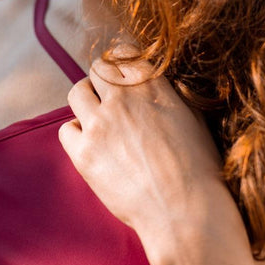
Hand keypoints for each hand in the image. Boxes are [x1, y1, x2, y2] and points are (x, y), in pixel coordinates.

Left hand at [58, 45, 223, 240]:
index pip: (123, 51)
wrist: (185, 213)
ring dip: (87, 102)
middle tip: (110, 100)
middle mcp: (122, 98)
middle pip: (97, 68)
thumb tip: (154, 84)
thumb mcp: (193, 117)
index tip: (124, 77)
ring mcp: (100, 124)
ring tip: (98, 119)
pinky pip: (66, 129)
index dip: (122, 64)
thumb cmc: (198, 168)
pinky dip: (76, 135)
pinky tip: (92, 146)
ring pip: (77, 92)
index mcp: (151, 85)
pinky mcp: (84, 153)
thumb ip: (169, 94)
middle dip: (103, 81)